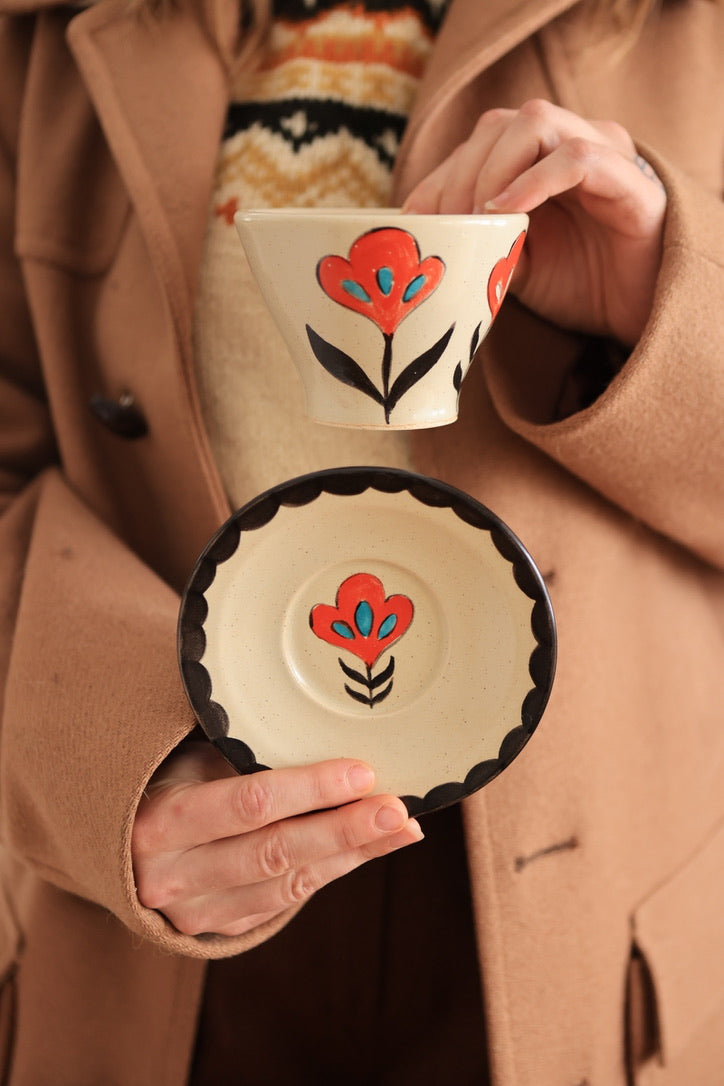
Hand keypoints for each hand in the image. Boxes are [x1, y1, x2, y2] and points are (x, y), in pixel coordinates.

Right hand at [132, 742, 422, 936]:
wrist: (121, 849)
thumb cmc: (163, 784)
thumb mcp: (184, 759)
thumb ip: (240, 756)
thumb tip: (324, 730)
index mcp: (160, 822)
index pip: (247, 805)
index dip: (309, 789)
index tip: (361, 771)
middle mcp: (174, 876)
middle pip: (275, 851)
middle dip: (344, 828)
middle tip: (397, 807)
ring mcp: (197, 910)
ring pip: (289, 882)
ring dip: (353, 852)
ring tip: (402, 826)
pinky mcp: (221, 927)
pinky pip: (288, 898)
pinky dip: (335, 869)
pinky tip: (372, 846)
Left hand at [403, 99, 666, 345]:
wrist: (639, 314)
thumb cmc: (580, 285)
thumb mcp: (514, 266)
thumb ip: (480, 242)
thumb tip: (427, 243)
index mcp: (538, 159)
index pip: (478, 143)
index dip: (439, 177)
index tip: (411, 220)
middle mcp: (569, 142)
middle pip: (500, 125)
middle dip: (460, 174)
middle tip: (444, 227)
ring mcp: (602, 154)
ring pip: (536, 123)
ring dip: (493, 170)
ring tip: (476, 219)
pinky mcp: (630, 181)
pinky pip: (578, 158)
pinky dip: (535, 180)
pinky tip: (508, 213)